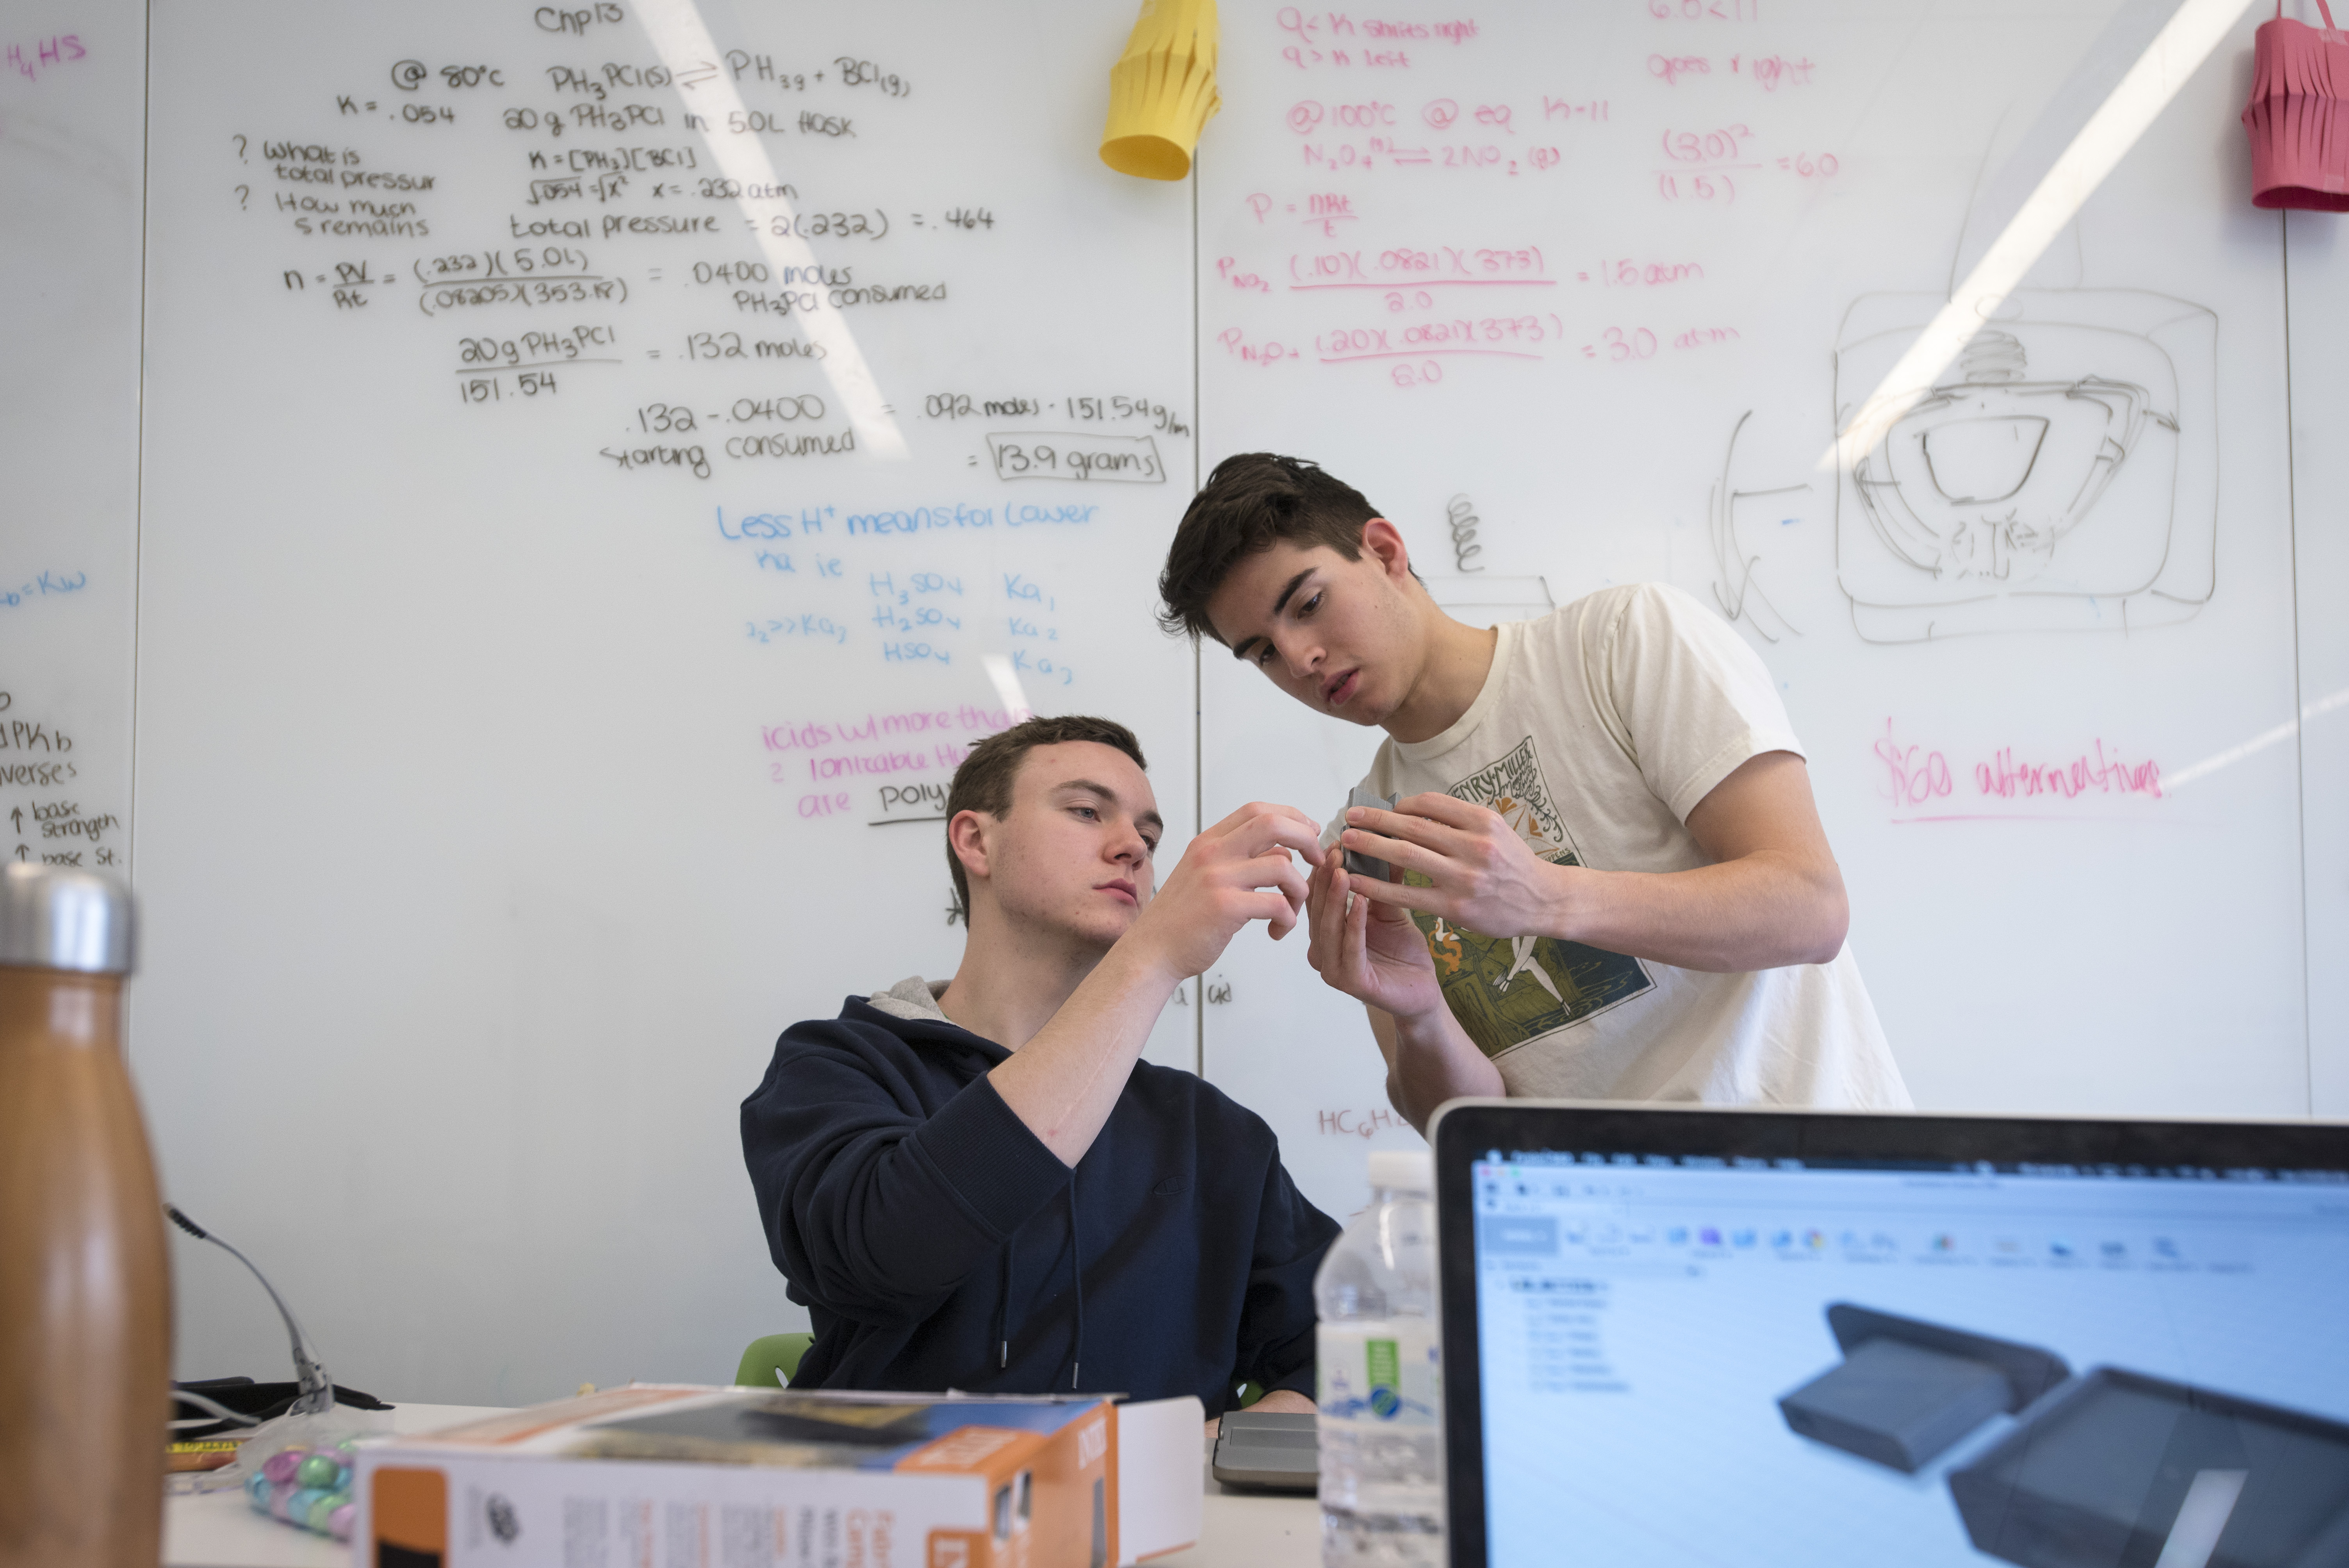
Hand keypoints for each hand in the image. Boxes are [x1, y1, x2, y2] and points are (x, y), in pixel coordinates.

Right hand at [1124, 801, 1323, 982]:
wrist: (1151, 951)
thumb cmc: (1181, 919)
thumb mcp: (1203, 875)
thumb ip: (1236, 858)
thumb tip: (1281, 851)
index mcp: (1208, 842)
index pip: (1257, 810)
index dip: (1291, 816)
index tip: (1309, 833)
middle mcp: (1212, 853)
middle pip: (1273, 824)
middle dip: (1306, 839)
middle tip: (1317, 861)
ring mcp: (1217, 878)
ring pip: (1283, 866)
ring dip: (1299, 890)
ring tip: (1290, 911)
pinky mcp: (1225, 907)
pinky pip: (1277, 903)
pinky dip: (1288, 918)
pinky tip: (1277, 930)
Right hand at [1305, 847, 1446, 1021]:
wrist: (1423, 991)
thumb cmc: (1402, 953)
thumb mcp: (1391, 910)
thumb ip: (1382, 884)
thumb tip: (1384, 842)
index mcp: (1325, 932)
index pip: (1317, 896)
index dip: (1323, 870)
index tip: (1335, 843)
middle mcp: (1322, 950)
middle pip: (1318, 909)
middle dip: (1326, 878)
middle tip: (1335, 850)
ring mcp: (1332, 969)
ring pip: (1328, 927)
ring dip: (1335, 898)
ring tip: (1343, 871)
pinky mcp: (1350, 983)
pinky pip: (1350, 948)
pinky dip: (1354, 924)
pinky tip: (1361, 902)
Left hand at [1337, 792, 1565, 937]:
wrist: (1544, 901)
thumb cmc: (1513, 863)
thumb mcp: (1495, 830)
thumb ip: (1458, 820)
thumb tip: (1410, 810)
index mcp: (1482, 821)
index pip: (1430, 803)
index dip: (1400, 805)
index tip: (1381, 809)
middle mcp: (1474, 845)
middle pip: (1411, 826)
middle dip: (1374, 820)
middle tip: (1349, 817)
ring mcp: (1464, 877)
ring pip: (1405, 855)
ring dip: (1370, 846)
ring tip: (1346, 841)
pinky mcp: (1455, 906)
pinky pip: (1407, 894)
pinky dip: (1377, 886)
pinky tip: (1356, 882)